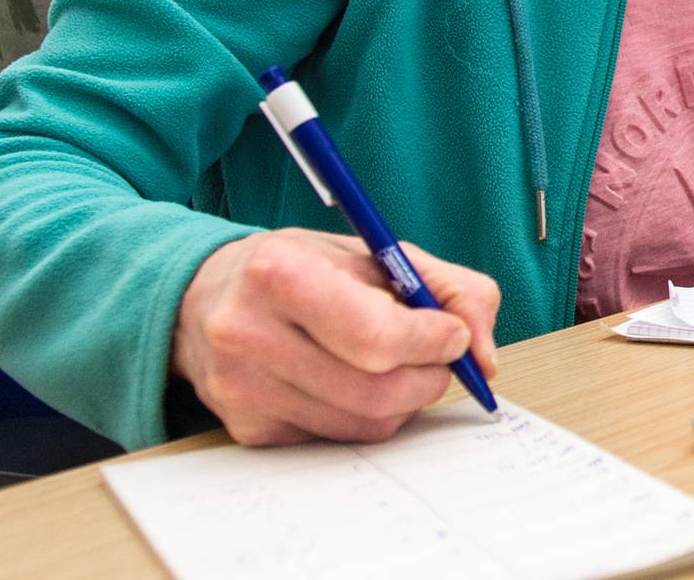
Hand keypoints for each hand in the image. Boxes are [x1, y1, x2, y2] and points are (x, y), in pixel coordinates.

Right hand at [171, 229, 502, 445]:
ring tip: (394, 365)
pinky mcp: (247, 428)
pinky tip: (350, 381)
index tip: (454, 336)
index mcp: (279, 273)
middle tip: (437, 358)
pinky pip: (337, 440)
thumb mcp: (377, 253)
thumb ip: (452, 289)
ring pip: (363, 424)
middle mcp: (247, 333)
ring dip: (402, 401)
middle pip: (375, 390)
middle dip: (427, 378)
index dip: (431, 341)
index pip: (374, 335)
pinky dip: (365, 416)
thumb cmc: (306, 269)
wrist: (209, 296)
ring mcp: (241, 388)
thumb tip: (484, 358)